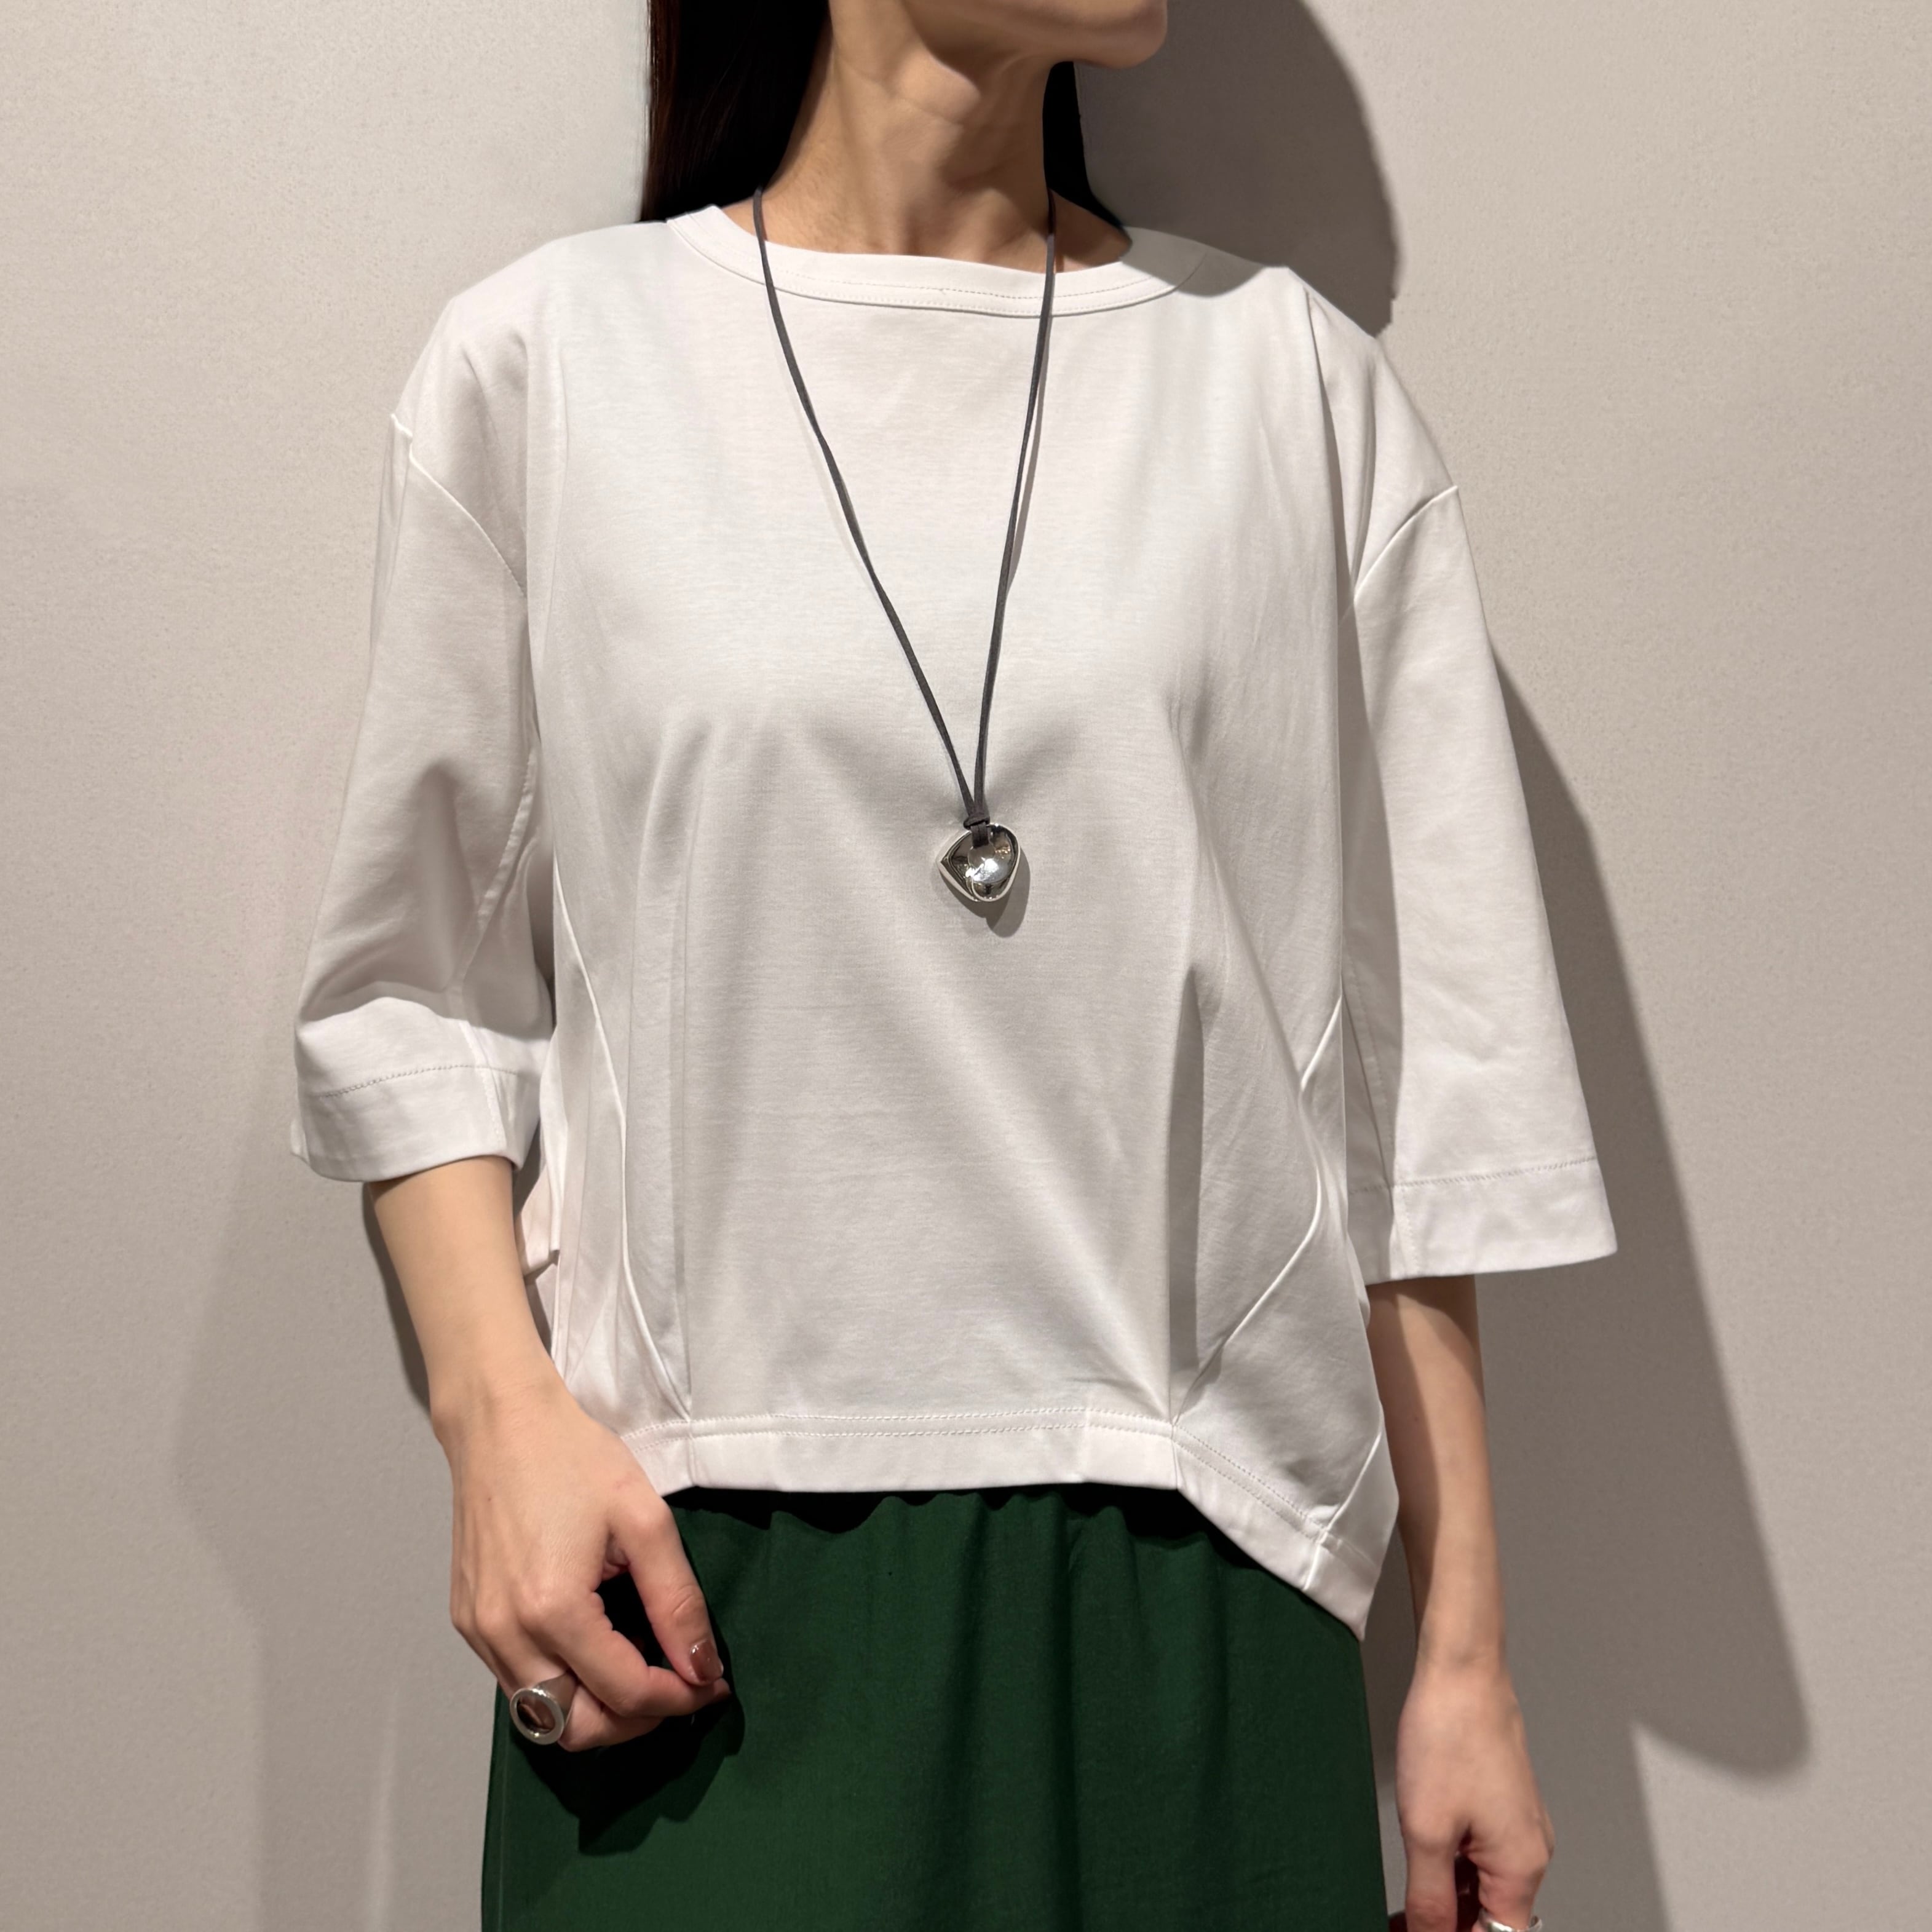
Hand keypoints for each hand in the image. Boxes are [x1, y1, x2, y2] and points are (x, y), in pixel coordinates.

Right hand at [437, 1375, 731, 1749]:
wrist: (501, 1422)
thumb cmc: (572, 1458)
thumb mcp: (645, 1521)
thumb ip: (677, 1601)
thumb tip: (702, 1668)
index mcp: (552, 1610)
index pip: (625, 1694)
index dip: (678, 1698)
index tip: (712, 1684)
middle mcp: (505, 1634)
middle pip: (576, 1730)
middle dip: (635, 1721)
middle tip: (676, 1685)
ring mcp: (480, 1632)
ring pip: (542, 1716)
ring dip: (597, 1708)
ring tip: (640, 1666)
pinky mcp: (469, 1621)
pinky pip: (517, 1683)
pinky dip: (562, 1683)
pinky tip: (596, 1644)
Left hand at [1392, 1654, 1550, 1931]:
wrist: (1461, 1670)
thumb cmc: (1450, 1734)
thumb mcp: (1427, 1831)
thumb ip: (1430, 1899)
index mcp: (1521, 1867)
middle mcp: (1529, 1851)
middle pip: (1492, 1917)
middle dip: (1448, 1924)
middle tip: (1402, 1921)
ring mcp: (1517, 1828)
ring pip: (1485, 1887)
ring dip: (1448, 1900)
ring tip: (1403, 1902)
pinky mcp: (1503, 1807)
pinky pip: (1482, 1856)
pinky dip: (1453, 1870)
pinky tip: (1421, 1864)